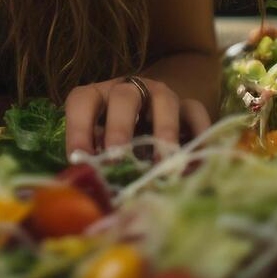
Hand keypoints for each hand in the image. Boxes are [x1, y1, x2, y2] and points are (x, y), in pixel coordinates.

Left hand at [64, 76, 211, 155]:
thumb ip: (94, 158)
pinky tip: (197, 157)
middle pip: (124, 96)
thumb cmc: (117, 136)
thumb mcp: (101, 141)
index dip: (78, 127)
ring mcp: (161, 94)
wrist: (151, 110)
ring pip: (164, 99)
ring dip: (163, 129)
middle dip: (119, 127)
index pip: (82, 100)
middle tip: (117, 157)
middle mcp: (130, 89)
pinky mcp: (188, 105)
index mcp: (100, 96)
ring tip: (162, 162)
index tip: (78, 157)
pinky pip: (196, 112)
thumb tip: (84, 188)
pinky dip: (199, 132)